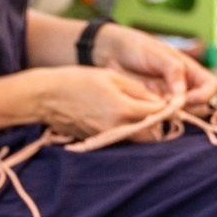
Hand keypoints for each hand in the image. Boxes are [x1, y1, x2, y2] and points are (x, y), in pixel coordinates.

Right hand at [23, 65, 167, 139]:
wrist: (45, 97)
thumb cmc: (76, 80)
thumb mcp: (110, 76)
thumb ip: (137, 89)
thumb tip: (157, 100)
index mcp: (123, 108)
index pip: (158, 113)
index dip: (168, 107)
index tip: (171, 101)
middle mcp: (117, 127)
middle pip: (153, 135)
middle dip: (159, 125)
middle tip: (156, 111)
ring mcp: (107, 137)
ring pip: (138, 140)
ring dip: (144, 130)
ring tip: (139, 114)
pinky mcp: (98, 141)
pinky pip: (121, 140)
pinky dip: (127, 132)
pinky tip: (121, 120)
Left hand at [92, 22, 216, 109]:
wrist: (110, 51)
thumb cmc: (137, 47)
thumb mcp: (158, 54)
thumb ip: (173, 71)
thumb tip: (182, 95)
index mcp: (190, 71)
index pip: (212, 86)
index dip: (205, 95)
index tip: (187, 98)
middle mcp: (182, 88)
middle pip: (199, 106)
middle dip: (187, 109)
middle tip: (167, 105)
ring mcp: (167, 99)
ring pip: (180, 116)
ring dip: (170, 114)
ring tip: (153, 105)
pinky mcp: (151, 108)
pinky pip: (160, 119)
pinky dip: (155, 118)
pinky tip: (143, 109)